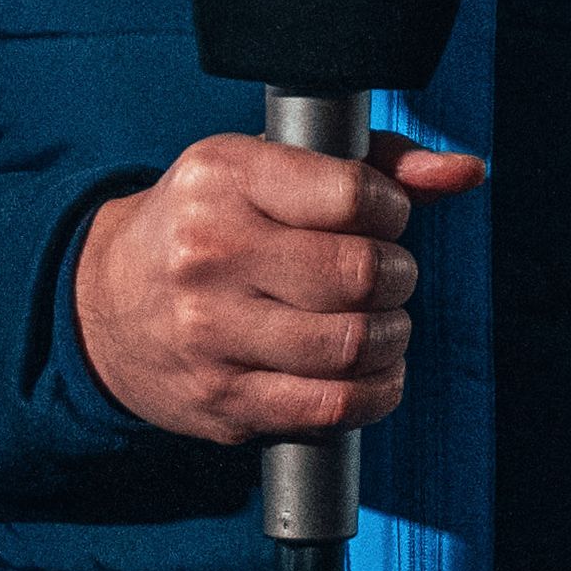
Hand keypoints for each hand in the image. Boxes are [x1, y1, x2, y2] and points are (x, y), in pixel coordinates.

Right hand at [71, 128, 482, 446]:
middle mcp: (211, 252)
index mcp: (224, 178)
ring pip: (352, 344)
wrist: (103, 304)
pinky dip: (376, 392)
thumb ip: (374, 164)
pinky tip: (372, 372)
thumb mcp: (269, 170)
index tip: (384, 219)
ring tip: (382, 324)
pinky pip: (332, 405)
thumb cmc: (208, 226)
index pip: (353, 194)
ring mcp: (212, 331)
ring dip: (392, 337)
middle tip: (388, 277)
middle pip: (360, 274)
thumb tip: (466, 172)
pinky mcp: (223, 397)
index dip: (392, 211)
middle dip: (398, 278)